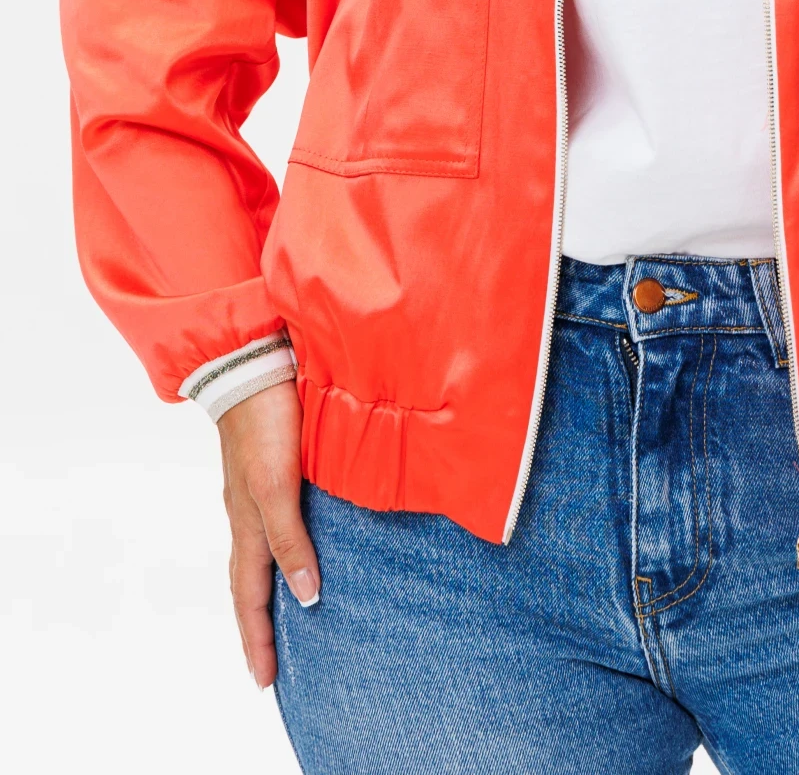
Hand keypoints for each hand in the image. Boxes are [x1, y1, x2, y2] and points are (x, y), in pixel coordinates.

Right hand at [218, 380, 319, 687]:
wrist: (255, 359)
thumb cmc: (264, 418)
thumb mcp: (275, 483)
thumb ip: (289, 537)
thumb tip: (306, 594)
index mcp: (248, 521)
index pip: (250, 596)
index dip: (257, 639)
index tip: (265, 682)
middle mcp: (249, 510)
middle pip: (251, 581)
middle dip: (260, 625)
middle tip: (272, 664)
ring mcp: (259, 487)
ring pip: (263, 552)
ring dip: (271, 589)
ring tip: (290, 617)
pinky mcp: (274, 463)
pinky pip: (277, 522)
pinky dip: (284, 549)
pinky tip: (305, 546)